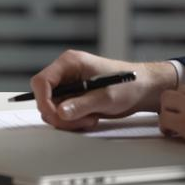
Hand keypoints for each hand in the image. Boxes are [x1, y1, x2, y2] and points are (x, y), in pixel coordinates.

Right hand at [29, 50, 179, 130]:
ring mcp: (68, 85)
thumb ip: (81, 105)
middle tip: (81, 121)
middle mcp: (65, 73)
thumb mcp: (105, 97)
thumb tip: (59, 113)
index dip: (43, 100)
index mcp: (69, 63)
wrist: (142, 89)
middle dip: (60, 114)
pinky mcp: (73, 97)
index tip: (55, 116)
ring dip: (69, 120)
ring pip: (53, 108)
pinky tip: (91, 117)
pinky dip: (74, 121)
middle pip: (45, 97)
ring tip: (91, 118)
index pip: (42, 81)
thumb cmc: (128, 85)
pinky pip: (62, 113)